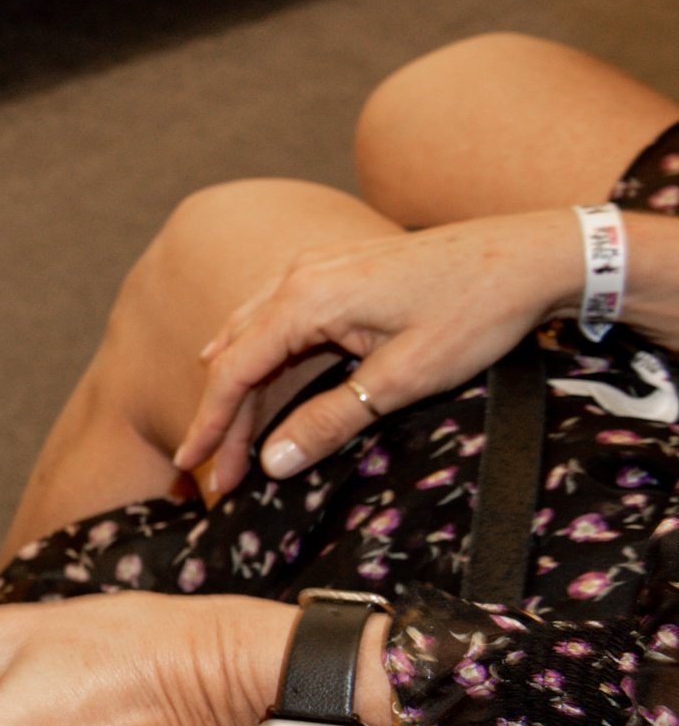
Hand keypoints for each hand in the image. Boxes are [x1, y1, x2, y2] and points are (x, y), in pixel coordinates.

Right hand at [174, 211, 575, 497]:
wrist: (531, 254)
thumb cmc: (476, 311)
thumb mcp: (404, 379)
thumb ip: (331, 420)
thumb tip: (272, 463)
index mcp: (307, 299)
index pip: (234, 370)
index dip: (211, 424)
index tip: (194, 466)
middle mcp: (298, 276)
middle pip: (235, 354)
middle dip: (224, 415)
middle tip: (217, 471)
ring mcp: (315, 266)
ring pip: (250, 334)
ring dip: (238, 386)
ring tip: (229, 435)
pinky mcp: (336, 268)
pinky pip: (274, 315)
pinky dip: (258, 355)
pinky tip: (252, 373)